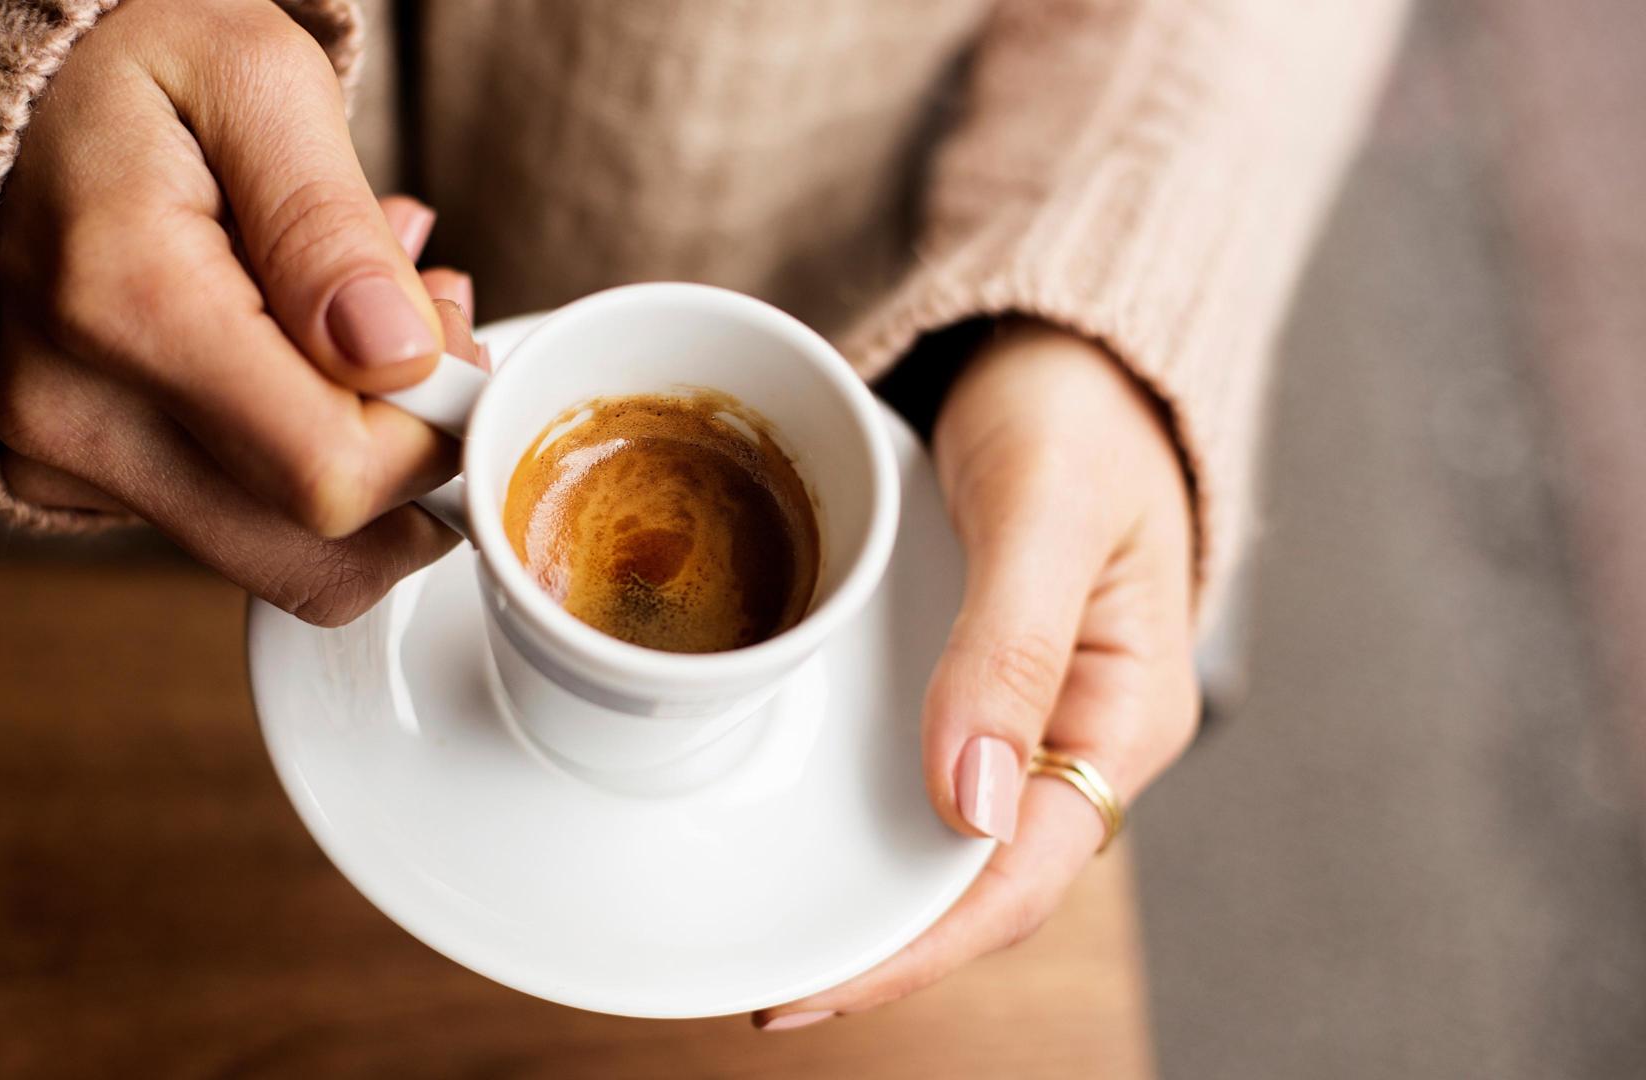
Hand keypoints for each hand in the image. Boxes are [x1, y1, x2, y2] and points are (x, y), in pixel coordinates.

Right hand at [0, 0, 480, 625]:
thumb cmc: (123, 67)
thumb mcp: (253, 78)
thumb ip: (330, 225)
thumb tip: (395, 357)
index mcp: (123, 304)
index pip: (332, 475)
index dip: (434, 433)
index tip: (451, 338)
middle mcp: (73, 412)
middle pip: (315, 556)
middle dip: (413, 467)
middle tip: (422, 339)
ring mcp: (60, 461)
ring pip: (283, 557)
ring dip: (363, 465)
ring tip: (362, 329)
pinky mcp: (68, 481)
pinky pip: (231, 525)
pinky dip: (294, 458)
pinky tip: (296, 353)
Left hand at [755, 321, 1200, 1028]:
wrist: (1062, 339)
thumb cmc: (1076, 405)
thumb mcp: (1045, 508)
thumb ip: (1010, 645)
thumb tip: (965, 804)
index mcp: (1122, 712)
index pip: (1020, 874)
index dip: (919, 947)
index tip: (811, 988)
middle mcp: (1073, 732)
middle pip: (976, 880)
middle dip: (878, 945)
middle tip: (763, 986)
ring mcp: (1021, 710)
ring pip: (942, 835)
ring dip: (863, 890)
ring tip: (762, 929)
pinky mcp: (972, 676)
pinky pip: (918, 767)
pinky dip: (859, 810)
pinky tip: (792, 821)